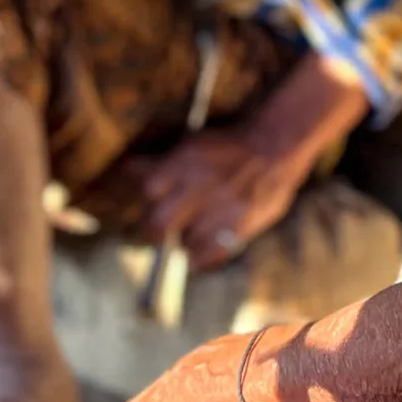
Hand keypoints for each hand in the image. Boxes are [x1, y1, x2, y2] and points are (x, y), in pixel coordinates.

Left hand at [122, 129, 304, 270]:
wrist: (275, 147)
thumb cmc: (228, 146)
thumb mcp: (192, 144)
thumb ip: (162, 163)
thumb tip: (127, 170)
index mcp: (184, 164)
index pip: (147, 190)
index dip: (148, 198)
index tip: (152, 202)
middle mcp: (197, 188)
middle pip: (157, 225)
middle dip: (153, 231)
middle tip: (157, 231)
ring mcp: (218, 212)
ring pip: (182, 244)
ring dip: (183, 242)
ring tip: (191, 232)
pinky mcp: (237, 229)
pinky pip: (206, 256)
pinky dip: (201, 256)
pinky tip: (202, 246)